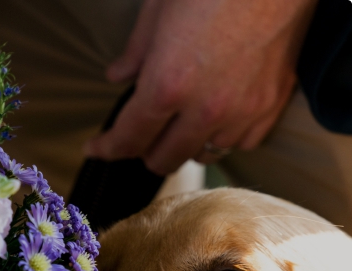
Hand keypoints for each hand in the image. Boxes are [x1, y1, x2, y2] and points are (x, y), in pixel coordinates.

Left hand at [85, 0, 317, 173]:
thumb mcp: (160, 7)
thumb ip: (136, 52)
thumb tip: (119, 76)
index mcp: (168, 85)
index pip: (128, 138)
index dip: (107, 148)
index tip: (97, 148)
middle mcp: (204, 110)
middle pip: (163, 160)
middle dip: (144, 150)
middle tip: (142, 133)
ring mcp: (240, 113)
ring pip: (201, 155)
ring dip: (185, 145)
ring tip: (182, 122)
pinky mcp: (269, 107)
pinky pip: (240, 144)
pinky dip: (224, 137)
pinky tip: (218, 116)